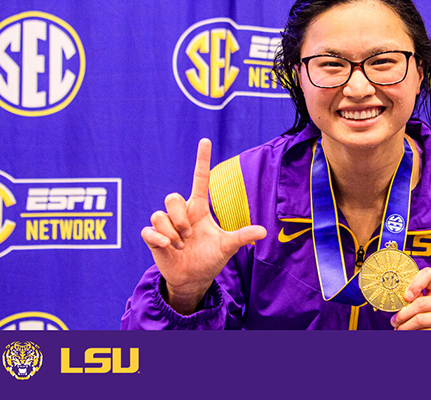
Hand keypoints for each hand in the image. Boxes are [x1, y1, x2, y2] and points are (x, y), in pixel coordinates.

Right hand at [141, 139, 266, 314]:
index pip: (199, 179)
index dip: (202, 160)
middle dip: (180, 218)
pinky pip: (148, 230)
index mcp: (198, 209)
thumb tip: (264, 231)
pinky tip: (167, 247)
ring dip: (172, 233)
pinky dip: (158, 238)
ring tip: (181, 247)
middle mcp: (181, 214)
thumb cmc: (209, 258)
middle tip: (189, 235)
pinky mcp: (154, 238)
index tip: (205, 140)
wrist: (193, 279)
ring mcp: (166, 225)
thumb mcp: (227, 247)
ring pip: (159, 215)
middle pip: (172, 198)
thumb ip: (242, 237)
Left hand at [390, 267, 430, 329]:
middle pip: (420, 303)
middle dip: (403, 314)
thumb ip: (415, 297)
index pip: (427, 274)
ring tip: (400, 329)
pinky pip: (426, 333)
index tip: (405, 297)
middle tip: (394, 321)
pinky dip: (414, 334)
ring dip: (406, 327)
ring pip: (420, 320)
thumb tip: (397, 302)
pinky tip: (411, 334)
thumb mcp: (427, 301)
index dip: (415, 284)